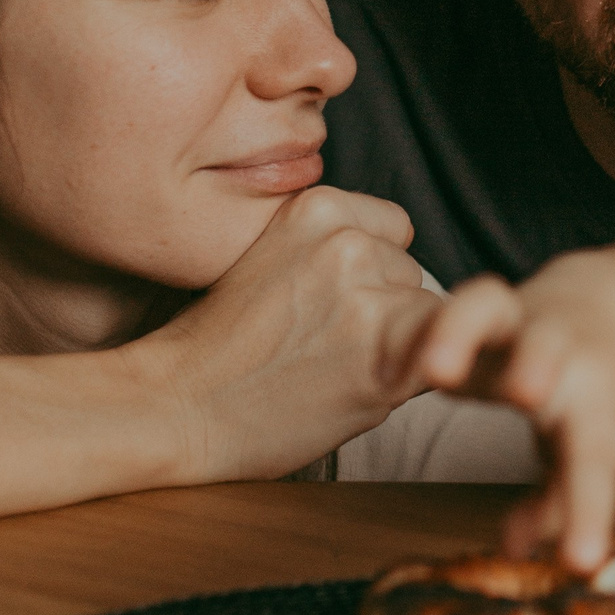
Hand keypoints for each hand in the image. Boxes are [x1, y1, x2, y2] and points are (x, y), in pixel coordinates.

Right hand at [130, 186, 438, 482]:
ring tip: (328, 373)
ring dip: (396, 348)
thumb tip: (401, 266)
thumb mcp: (271, 261)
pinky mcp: (385, 351)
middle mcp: (348, 240)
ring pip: (427, 318)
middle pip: (411, 276)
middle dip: (382, 311)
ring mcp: (367, 295)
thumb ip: (334, 253)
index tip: (318, 305)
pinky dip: (418, 378)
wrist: (173, 408)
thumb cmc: (218, 349)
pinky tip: (367, 391)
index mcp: (317, 206)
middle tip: (317, 348)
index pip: (392, 232)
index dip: (366, 275)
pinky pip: (440, 356)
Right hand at [390, 251, 614, 572]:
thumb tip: (521, 550)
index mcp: (595, 399)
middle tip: (528, 394)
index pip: (592, 458)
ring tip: (434, 372)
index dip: (586, 511)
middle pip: (547, 346)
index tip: (582, 561)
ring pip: (486, 304)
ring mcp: (514, 322)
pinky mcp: (474, 309)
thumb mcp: (595, 446)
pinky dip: (409, 334)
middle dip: (536, 367)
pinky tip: (387, 374)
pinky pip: (437, 308)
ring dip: (460, 331)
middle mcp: (559, 353)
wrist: (604, 304)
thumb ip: (563, 501)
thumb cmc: (597, 390)